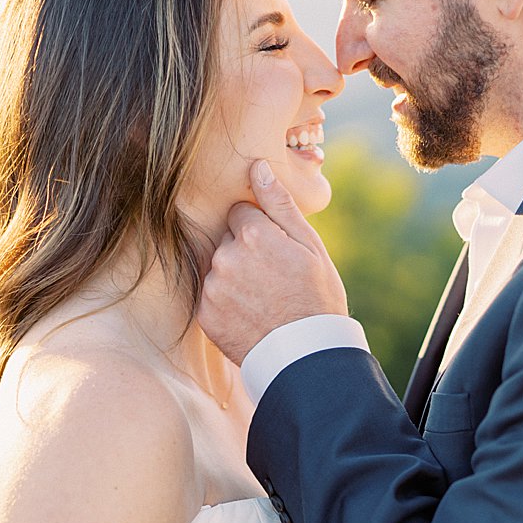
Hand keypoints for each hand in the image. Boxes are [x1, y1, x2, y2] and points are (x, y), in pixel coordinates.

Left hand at [198, 160, 348, 365]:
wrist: (306, 356)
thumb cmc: (316, 297)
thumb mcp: (310, 246)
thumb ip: (279, 204)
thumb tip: (257, 167)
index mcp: (253, 234)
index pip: (241, 214)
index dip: (261, 231)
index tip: (276, 252)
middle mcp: (226, 257)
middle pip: (227, 240)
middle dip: (245, 252)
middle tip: (273, 279)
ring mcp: (213, 287)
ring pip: (218, 268)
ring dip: (235, 278)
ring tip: (263, 300)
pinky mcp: (205, 314)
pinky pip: (211, 297)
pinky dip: (226, 304)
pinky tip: (250, 315)